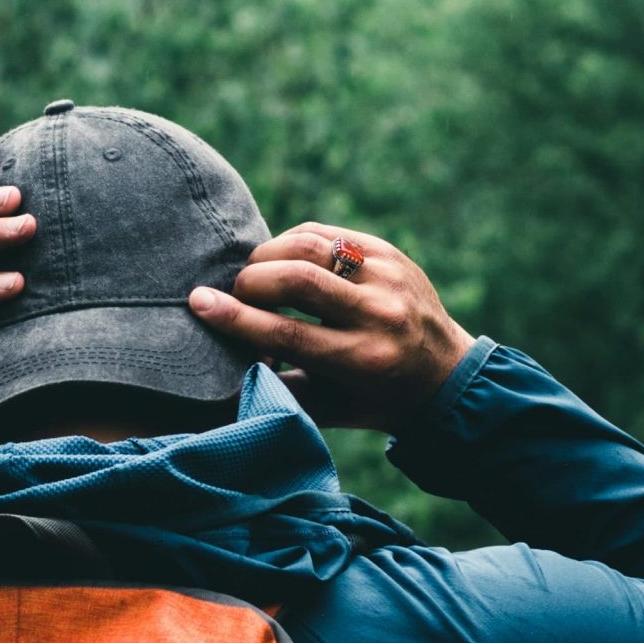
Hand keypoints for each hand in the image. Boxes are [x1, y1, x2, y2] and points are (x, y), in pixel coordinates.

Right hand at [187, 224, 472, 431]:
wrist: (446, 377)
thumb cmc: (375, 400)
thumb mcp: (330, 409)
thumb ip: (280, 389)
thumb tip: (219, 371)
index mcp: (365, 361)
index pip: (288, 334)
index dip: (236, 318)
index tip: (197, 302)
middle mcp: (382, 314)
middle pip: (299, 280)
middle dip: (251, 280)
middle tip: (233, 291)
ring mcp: (390, 276)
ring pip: (312, 245)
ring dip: (270, 255)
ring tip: (254, 274)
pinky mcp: (390, 252)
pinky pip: (328, 233)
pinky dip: (293, 243)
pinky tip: (280, 260)